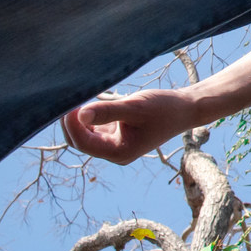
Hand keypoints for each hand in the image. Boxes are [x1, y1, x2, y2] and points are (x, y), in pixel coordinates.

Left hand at [61, 89, 199, 164]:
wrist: (185, 109)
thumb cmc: (163, 108)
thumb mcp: (134, 107)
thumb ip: (107, 111)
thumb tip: (79, 115)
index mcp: (119, 152)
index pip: (83, 142)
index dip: (71, 125)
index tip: (68, 103)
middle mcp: (115, 153)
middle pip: (80, 141)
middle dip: (70, 123)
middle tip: (66, 98)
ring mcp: (115, 145)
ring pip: (85, 135)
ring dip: (77, 120)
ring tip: (75, 97)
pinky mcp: (117, 135)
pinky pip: (93, 129)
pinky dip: (87, 117)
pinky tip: (86, 101)